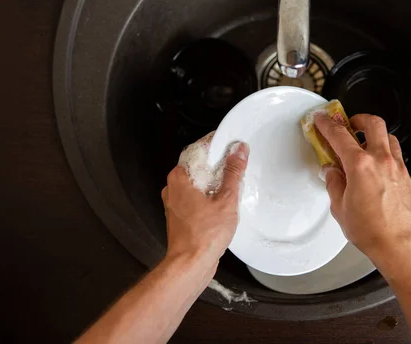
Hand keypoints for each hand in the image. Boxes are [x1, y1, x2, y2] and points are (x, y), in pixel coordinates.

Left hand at [161, 134, 248, 265]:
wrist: (190, 264)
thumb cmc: (203, 235)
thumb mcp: (226, 199)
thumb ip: (233, 173)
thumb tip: (238, 152)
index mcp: (179, 179)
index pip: (197, 151)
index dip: (216, 147)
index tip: (231, 147)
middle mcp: (173, 189)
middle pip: (197, 168)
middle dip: (217, 167)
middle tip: (236, 167)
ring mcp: (175, 205)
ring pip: (197, 185)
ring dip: (214, 184)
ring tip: (232, 187)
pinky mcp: (181, 218)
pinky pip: (196, 200)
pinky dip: (209, 198)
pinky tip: (224, 205)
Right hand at [315, 114, 410, 268]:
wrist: (398, 246)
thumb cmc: (371, 231)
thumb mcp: (339, 207)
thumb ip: (334, 184)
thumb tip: (332, 173)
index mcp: (360, 166)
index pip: (339, 136)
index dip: (327, 125)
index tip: (322, 120)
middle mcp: (381, 161)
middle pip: (373, 124)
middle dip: (359, 119)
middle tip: (349, 125)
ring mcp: (398, 168)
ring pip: (389, 137)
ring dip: (375, 135)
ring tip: (365, 144)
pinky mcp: (408, 178)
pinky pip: (397, 155)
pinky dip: (386, 153)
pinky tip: (378, 166)